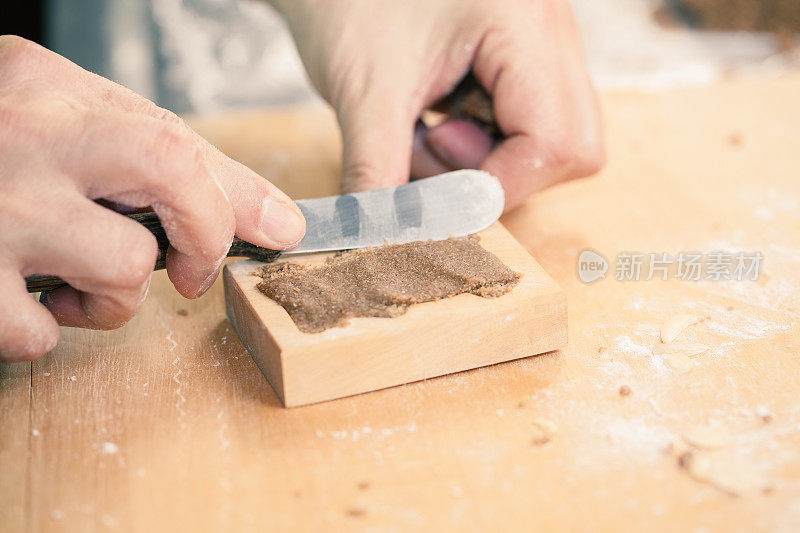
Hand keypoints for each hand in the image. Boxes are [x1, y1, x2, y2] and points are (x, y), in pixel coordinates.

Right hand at [0, 36, 304, 361]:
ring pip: (121, 268)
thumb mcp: (60, 126)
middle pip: (171, 174)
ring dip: (111, 298)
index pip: (179, 140)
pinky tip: (13, 296)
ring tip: (67, 280)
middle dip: (206, 235)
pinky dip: (41, 328)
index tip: (275, 232)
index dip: (237, 199)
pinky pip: (39, 332)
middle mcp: (20, 134)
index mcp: (47, 88)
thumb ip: (163, 161)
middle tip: (191, 270)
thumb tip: (278, 218)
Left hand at [271, 0, 603, 209]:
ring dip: (487, 158)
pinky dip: (482, 140)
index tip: (440, 197)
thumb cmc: (346, 1)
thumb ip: (379, 176)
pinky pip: (527, 123)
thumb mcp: (364, 93)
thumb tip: (383, 243)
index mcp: (526, 22)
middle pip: (574, 145)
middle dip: (503, 173)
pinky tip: (438, 111)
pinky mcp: (524, 56)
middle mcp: (552, 29)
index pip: (557, 142)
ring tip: (426, 123)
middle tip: (436, 144)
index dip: (499, 186)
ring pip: (554, 140)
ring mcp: (544, 41)